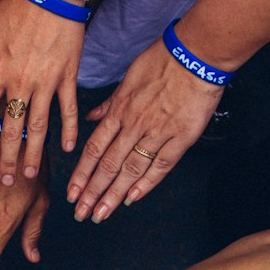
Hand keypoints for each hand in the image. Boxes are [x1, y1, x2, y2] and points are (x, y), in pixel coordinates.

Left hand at [0, 0, 83, 184]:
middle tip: (7, 181)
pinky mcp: (68, 76)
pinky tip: (67, 149)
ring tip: (31, 174)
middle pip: (11, 131)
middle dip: (8, 159)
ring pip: (39, 127)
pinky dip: (68, 130)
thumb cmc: (13, 5)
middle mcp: (20, 84)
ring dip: (35, 154)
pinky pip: (68, 109)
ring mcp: (46, 82)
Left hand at [65, 34, 224, 222]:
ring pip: (130, 169)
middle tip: (80, 213)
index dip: (82, 173)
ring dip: (113, 194)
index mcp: (120, 111)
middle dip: (91, 192)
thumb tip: (91, 117)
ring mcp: (158, 133)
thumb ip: (110, 102)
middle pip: (108, 165)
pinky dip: (146, 183)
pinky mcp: (181, 137)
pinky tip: (132, 199)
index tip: (72, 192)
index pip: (94, 148)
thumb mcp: (129, 76)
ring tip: (100, 214)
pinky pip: (161, 165)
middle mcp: (134, 125)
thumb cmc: (164, 60)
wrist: (197, 54)